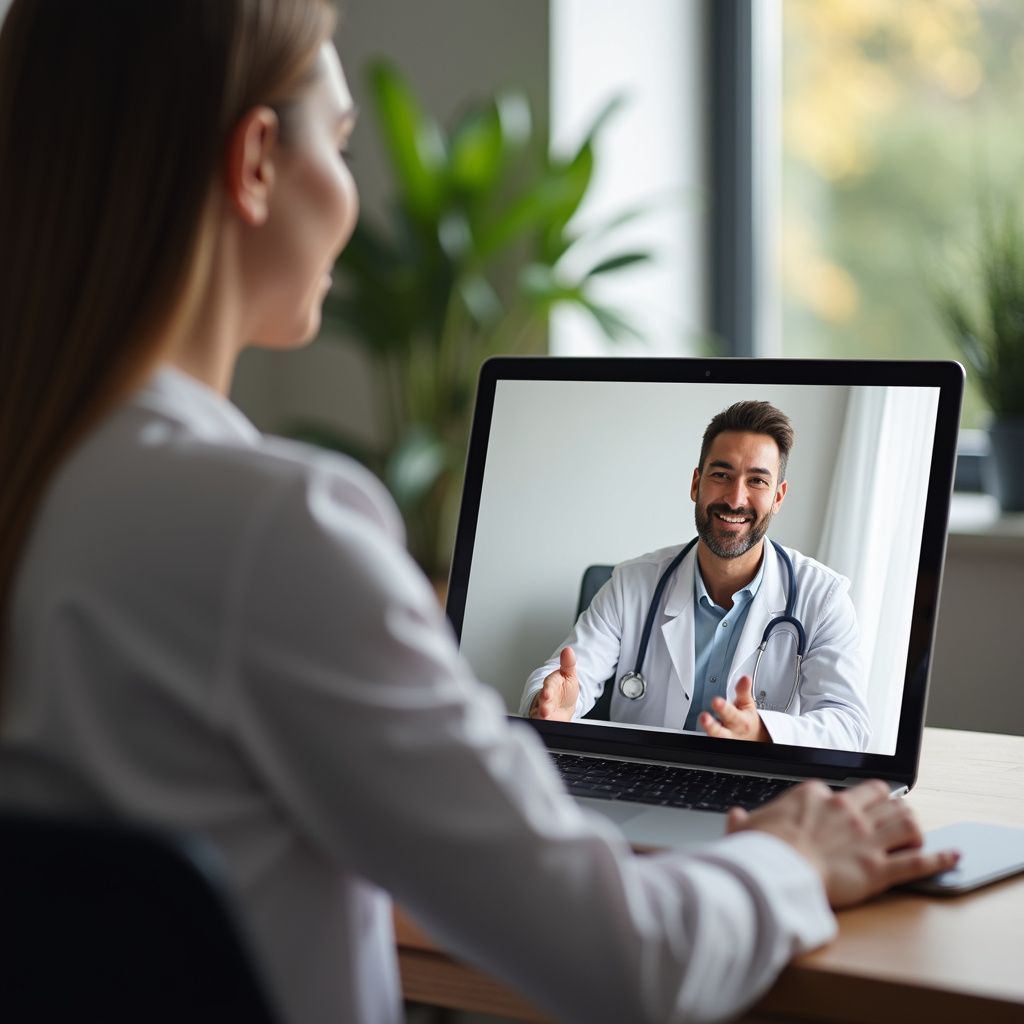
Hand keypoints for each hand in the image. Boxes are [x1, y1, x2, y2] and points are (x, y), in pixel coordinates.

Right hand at [528, 647, 578, 720]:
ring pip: (540, 714)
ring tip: (545, 718)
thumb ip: (568, 663)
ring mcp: (544, 711)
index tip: (547, 694)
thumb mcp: (569, 675)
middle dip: (544, 706)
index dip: (547, 690)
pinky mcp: (545, 722)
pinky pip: (543, 724)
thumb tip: (568, 650)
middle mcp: (545, 698)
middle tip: (545, 711)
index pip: (548, 686)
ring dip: (542, 717)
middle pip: (542, 703)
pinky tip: (549, 726)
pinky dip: (546, 726)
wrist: (564, 706)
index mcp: (551, 685)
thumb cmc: (564, 690)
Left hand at [699, 676, 769, 741]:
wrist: (753, 738)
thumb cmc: (746, 719)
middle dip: (711, 725)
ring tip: (700, 722)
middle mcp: (731, 732)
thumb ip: (743, 691)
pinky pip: (709, 742)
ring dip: (706, 731)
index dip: (723, 708)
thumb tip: (745, 678)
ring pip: (714, 738)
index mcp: (740, 721)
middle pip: (720, 731)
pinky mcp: (718, 743)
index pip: (731, 714)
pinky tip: (697, 732)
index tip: (716, 701)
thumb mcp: (746, 704)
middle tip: (703, 717)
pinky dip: (704, 738)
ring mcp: (723, 740)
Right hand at [727, 779, 959, 907]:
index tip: (850, 811)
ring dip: (915, 825)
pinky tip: (953, 857)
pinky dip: (939, 859)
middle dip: (891, 803)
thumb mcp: (746, 827)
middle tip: (893, 813)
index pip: (844, 790)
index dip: (852, 801)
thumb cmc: (759, 849)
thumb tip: (735, 817)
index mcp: (815, 796)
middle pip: (882, 797)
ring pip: (906, 820)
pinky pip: (918, 861)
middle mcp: (846, 810)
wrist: (774, 871)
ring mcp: (865, 838)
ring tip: (917, 832)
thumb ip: (744, 820)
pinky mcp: (878, 869)